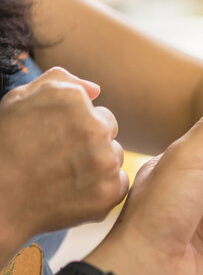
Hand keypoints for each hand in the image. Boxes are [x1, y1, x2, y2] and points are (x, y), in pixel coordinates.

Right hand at [0, 67, 127, 249]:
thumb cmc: (4, 147)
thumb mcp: (19, 101)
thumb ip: (59, 82)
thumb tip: (96, 89)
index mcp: (72, 100)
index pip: (96, 111)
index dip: (76, 127)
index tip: (55, 140)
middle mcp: (94, 126)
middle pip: (109, 131)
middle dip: (91, 142)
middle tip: (60, 159)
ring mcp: (104, 160)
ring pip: (114, 157)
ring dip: (99, 165)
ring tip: (65, 177)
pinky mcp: (110, 190)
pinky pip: (119, 183)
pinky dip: (103, 189)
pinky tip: (75, 192)